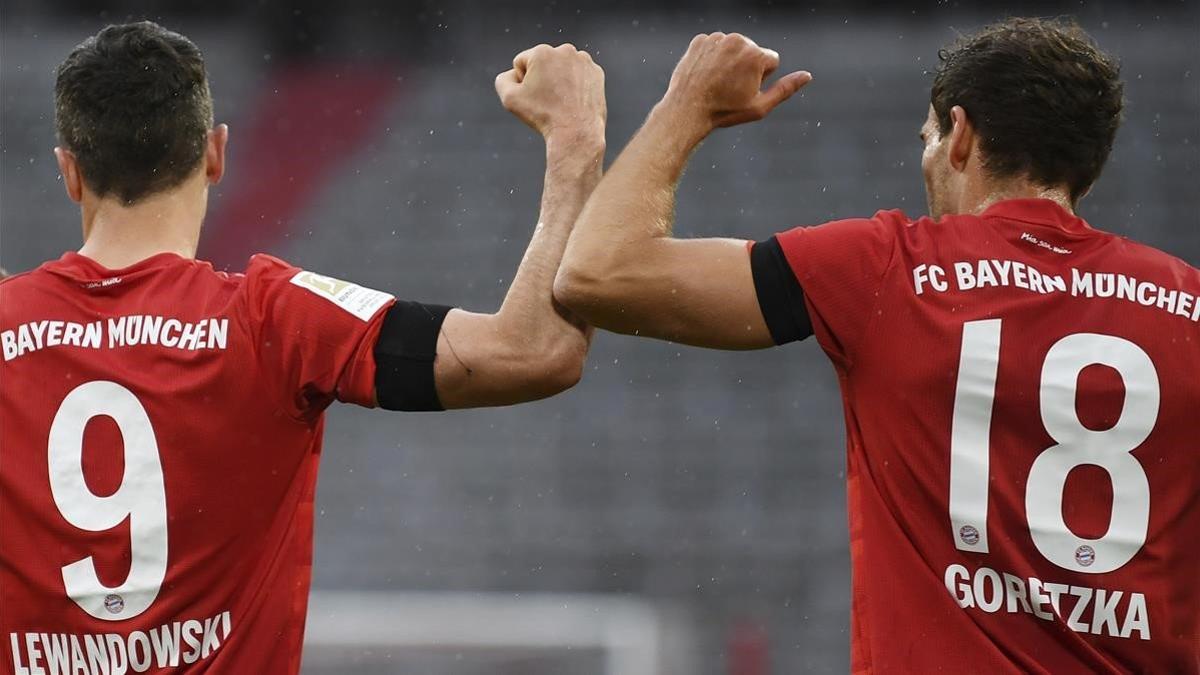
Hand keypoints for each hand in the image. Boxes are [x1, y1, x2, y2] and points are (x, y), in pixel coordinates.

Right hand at [496, 44, 605, 141]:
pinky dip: (575, 85)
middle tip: (548, 100)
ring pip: (561, 68)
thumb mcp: (509, 99)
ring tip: (561, 101)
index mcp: (542, 52)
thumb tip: (513, 73)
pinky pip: (578, 75)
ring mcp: (584, 60)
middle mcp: (565, 50)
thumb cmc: (541, 115)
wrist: (576, 133)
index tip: (533, 97)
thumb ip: (503, 79)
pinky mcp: (596, 72)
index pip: (521, 63)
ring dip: (558, 80)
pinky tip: (574, 100)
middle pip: (543, 63)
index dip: (522, 82)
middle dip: (542, 78)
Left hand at [661, 32, 810, 131]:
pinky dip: (712, 59)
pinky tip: (705, 74)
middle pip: (753, 52)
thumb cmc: (725, 112)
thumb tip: (807, 76)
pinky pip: (714, 47)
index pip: (772, 61)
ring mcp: (717, 38)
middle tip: (729, 88)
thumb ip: (785, 89)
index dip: (761, 79)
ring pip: (733, 49)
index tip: (745, 90)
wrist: (687, 110)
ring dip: (729, 62)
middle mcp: (738, 40)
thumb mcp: (760, 106)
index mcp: (756, 55)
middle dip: (746, 68)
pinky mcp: (700, 40)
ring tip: (716, 82)